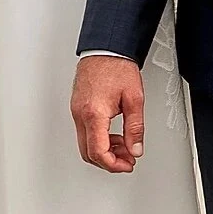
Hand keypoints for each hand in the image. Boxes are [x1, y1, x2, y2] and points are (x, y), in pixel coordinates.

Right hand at [71, 55, 144, 172]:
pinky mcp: (77, 107)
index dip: (114, 165)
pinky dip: (98, 139)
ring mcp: (76, 111)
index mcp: (95, 114)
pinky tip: (113, 136)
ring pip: (85, 144)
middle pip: (88, 153)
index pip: (99, 152)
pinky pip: (84, 131)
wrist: (105, 48)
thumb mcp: (134, 99)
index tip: (127, 165)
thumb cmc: (117, 67)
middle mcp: (81, 114)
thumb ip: (135, 128)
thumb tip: (135, 149)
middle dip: (109, 161)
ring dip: (104, 151)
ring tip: (124, 147)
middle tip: (127, 160)